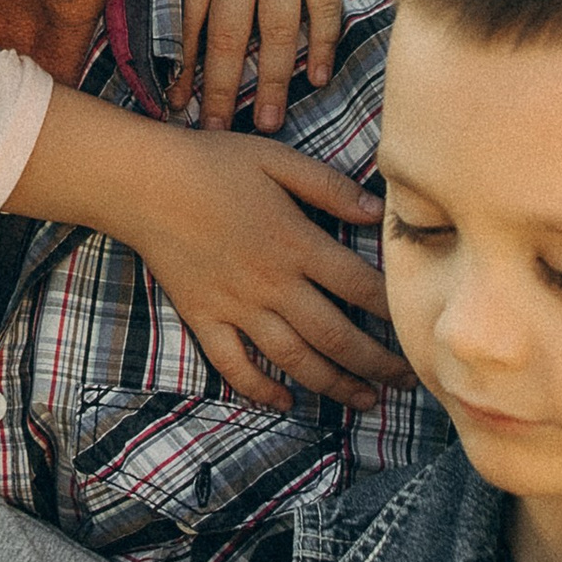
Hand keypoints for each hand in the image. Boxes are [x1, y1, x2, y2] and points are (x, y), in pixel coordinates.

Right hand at [130, 127, 398, 413]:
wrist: (142, 182)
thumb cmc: (212, 163)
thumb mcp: (278, 159)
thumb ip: (329, 187)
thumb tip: (376, 211)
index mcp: (297, 244)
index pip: (361, 287)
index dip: (395, 310)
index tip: (419, 326)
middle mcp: (272, 284)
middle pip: (336, 336)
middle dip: (376, 364)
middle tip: (405, 380)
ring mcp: (236, 307)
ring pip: (294, 359)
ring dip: (333, 385)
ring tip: (365, 400)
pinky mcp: (204, 318)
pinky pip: (235, 365)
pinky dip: (260, 389)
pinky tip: (285, 402)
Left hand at [177, 0, 346, 134]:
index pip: (191, 24)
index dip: (186, 69)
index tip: (179, 107)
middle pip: (231, 39)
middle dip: (222, 91)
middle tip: (217, 132)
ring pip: (277, 32)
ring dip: (273, 81)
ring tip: (267, 123)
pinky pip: (323, 7)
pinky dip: (322, 43)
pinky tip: (318, 77)